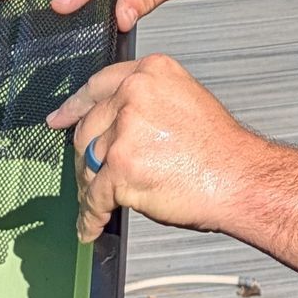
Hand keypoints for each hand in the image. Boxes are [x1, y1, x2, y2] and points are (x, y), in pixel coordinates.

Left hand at [47, 52, 264, 241]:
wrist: (239, 177)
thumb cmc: (220, 147)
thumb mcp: (185, 99)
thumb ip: (147, 101)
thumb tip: (114, 124)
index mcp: (150, 72)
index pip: (98, 86)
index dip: (74, 106)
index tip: (58, 118)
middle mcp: (134, 95)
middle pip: (88, 128)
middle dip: (86, 157)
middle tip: (88, 174)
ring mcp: (125, 131)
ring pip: (88, 163)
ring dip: (91, 188)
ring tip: (98, 203)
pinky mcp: (121, 168)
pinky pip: (95, 197)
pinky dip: (91, 216)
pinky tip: (92, 225)